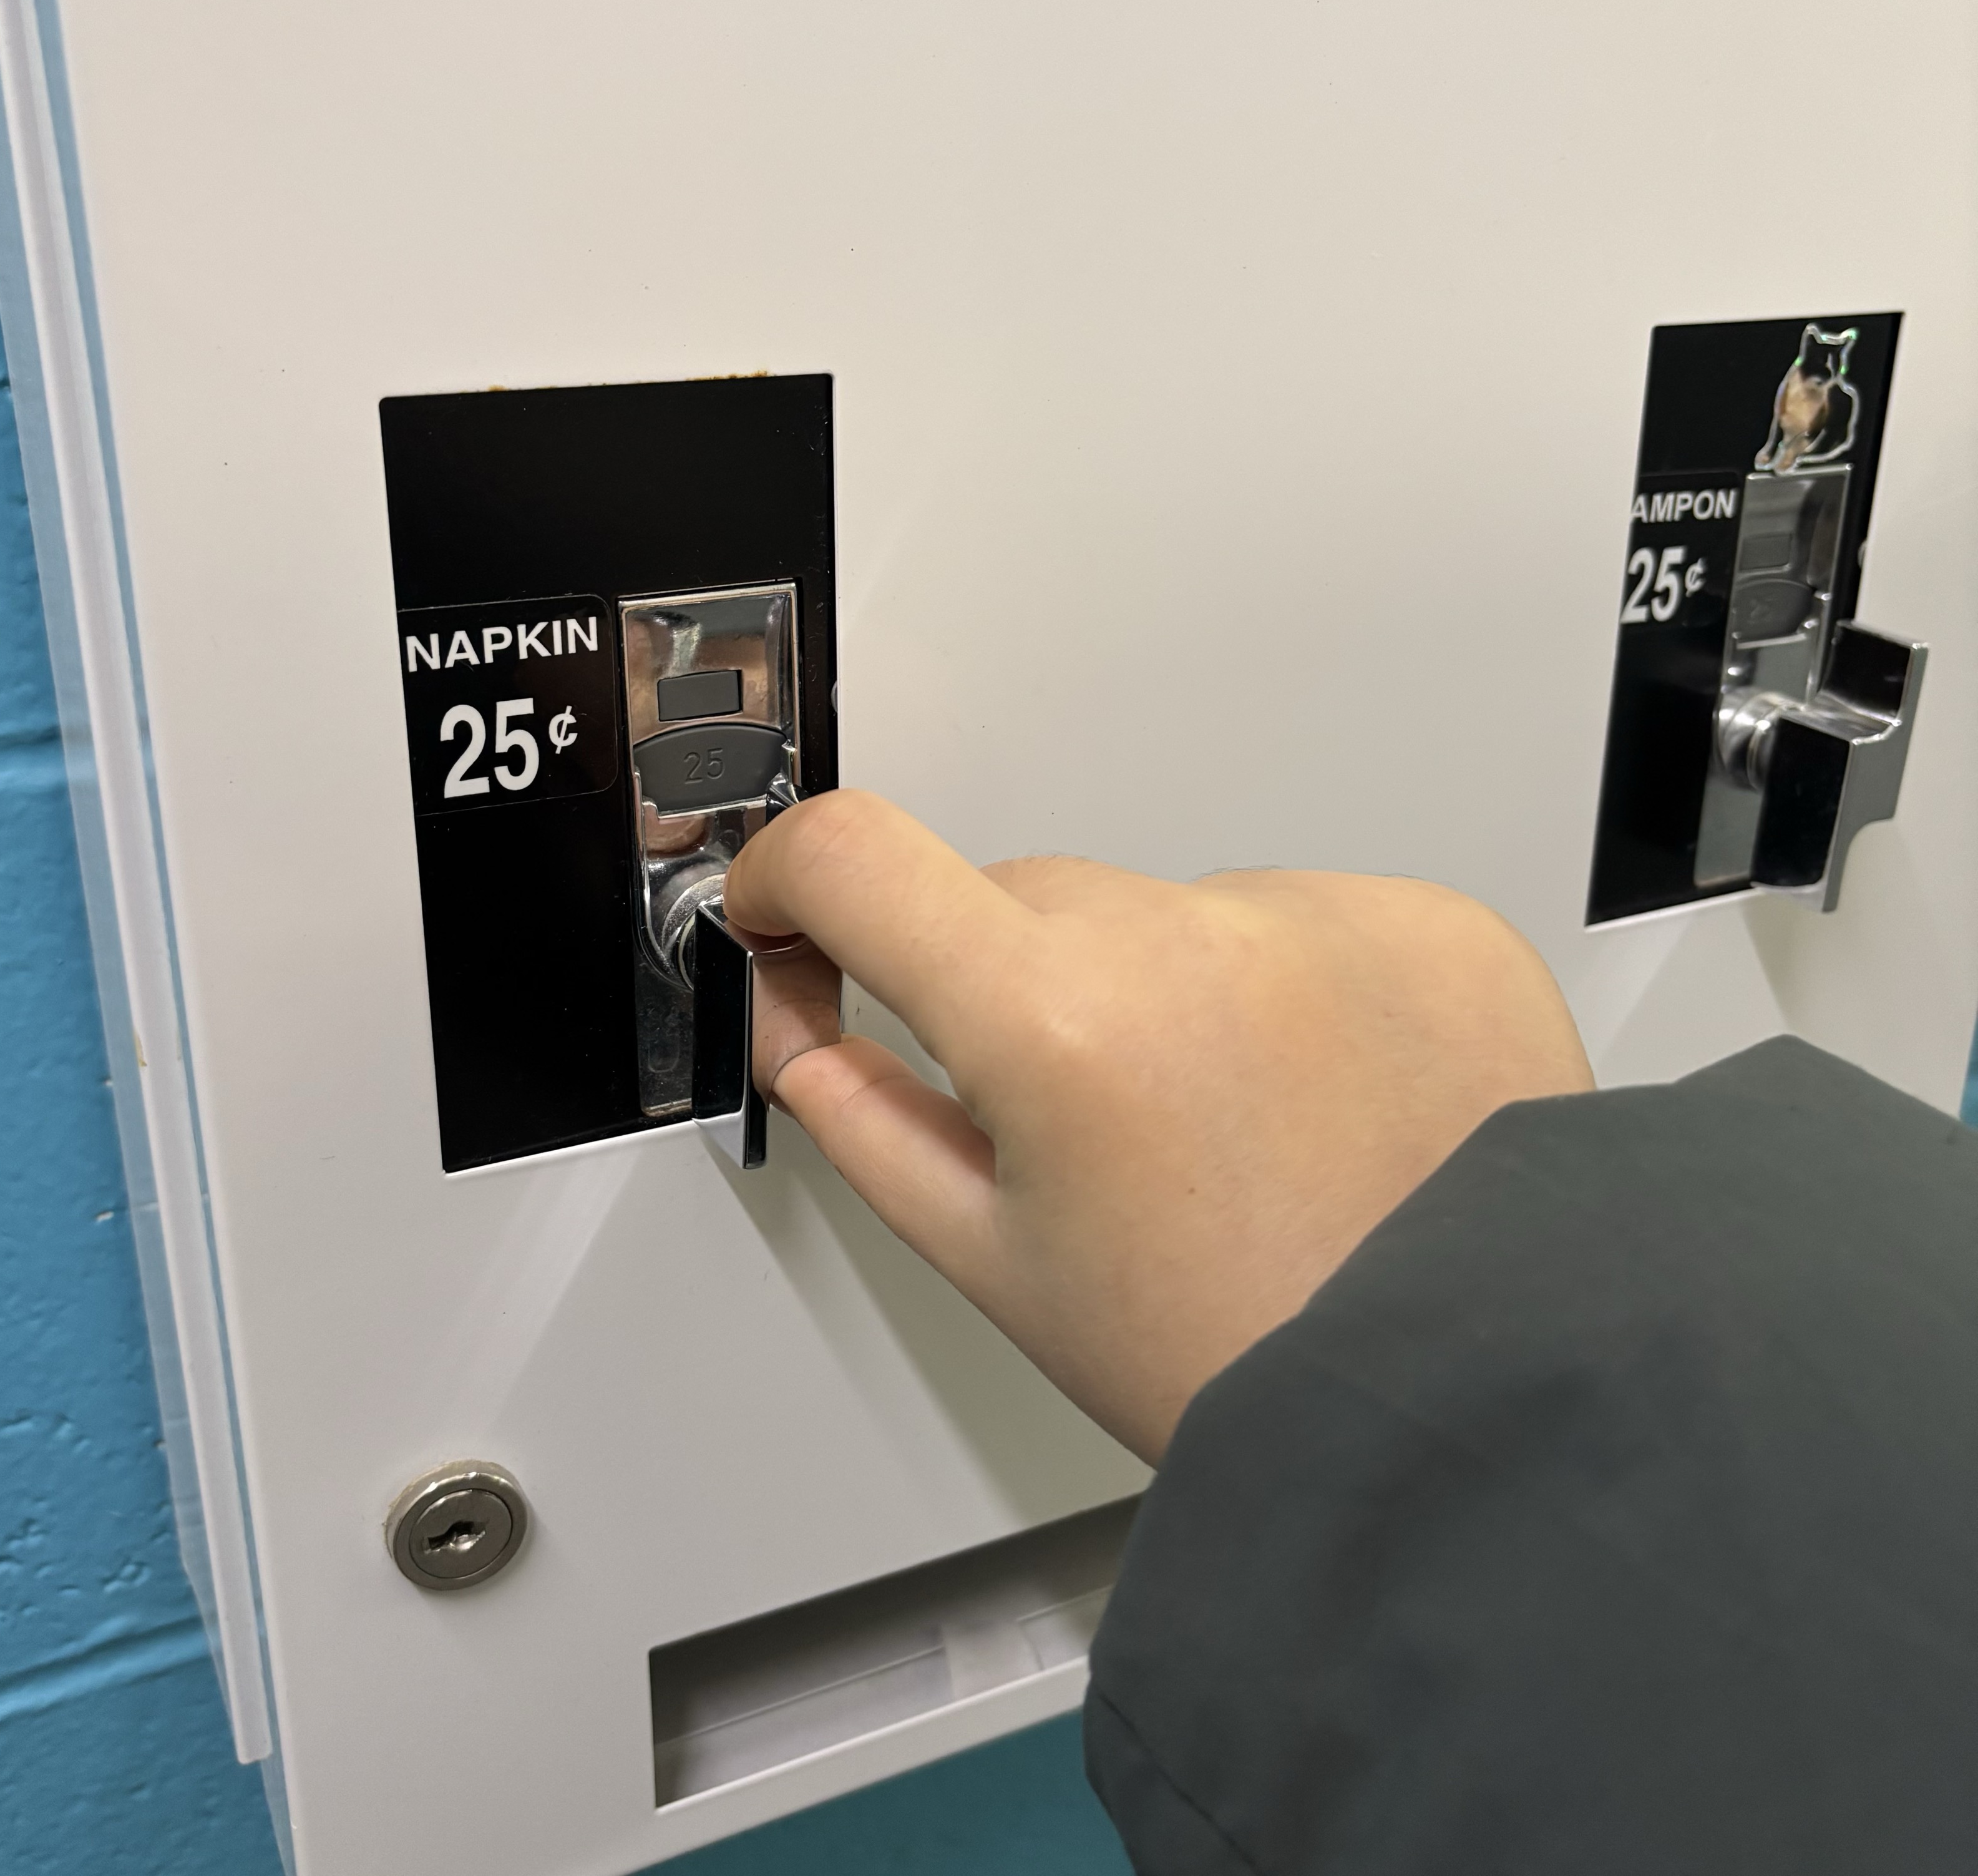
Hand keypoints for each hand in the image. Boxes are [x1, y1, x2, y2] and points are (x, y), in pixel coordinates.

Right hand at [723, 791, 1592, 1464]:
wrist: (1471, 1404)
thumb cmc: (1243, 1365)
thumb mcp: (1001, 1265)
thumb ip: (867, 1122)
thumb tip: (801, 1028)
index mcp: (1057, 1020)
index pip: (856, 855)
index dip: (787, 874)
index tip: (790, 914)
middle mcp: (1191, 935)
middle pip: (1020, 898)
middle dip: (1000, 983)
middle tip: (1066, 1119)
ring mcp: (1323, 916)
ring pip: (1164, 907)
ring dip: (1153, 988)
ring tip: (1223, 1134)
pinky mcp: (1427, 923)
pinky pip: (1296, 917)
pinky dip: (1279, 988)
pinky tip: (1316, 1104)